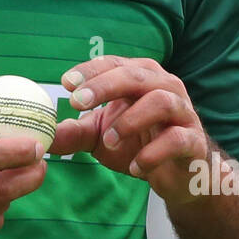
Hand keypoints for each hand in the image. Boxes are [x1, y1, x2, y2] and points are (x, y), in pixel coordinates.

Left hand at [49, 55, 209, 206]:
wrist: (180, 175)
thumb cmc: (138, 144)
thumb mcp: (101, 137)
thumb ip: (75, 133)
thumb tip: (43, 137)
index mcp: (141, 78)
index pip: (115, 64)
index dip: (91, 71)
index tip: (65, 84)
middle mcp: (165, 87)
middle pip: (136, 75)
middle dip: (105, 86)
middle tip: (78, 102)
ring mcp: (183, 113)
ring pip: (161, 101)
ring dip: (130, 120)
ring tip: (109, 140)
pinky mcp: (194, 141)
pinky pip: (177, 139)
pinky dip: (152, 153)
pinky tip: (134, 167)